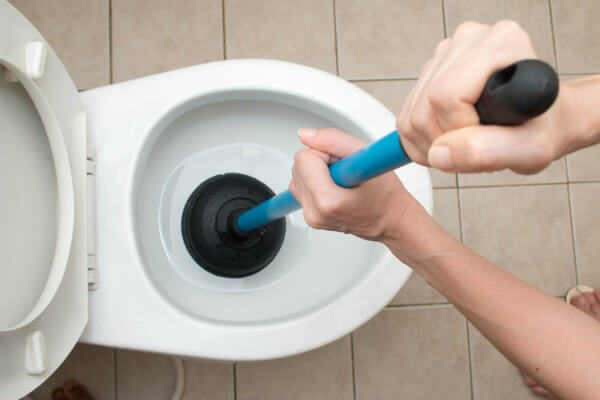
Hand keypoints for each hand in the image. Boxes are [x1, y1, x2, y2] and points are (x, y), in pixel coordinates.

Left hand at [289, 128, 424, 240]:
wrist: (390, 219)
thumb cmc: (385, 194)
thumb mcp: (366, 156)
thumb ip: (333, 140)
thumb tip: (305, 135)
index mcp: (327, 201)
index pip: (305, 157)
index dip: (325, 152)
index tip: (343, 163)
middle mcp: (315, 212)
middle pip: (298, 166)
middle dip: (320, 162)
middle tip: (345, 172)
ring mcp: (311, 217)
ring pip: (297, 176)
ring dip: (317, 172)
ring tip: (341, 180)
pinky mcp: (310, 218)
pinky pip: (301, 188)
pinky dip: (315, 183)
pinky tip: (335, 187)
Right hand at [397, 20, 578, 173]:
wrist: (540, 123)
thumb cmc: (541, 129)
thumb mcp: (529, 150)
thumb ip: (488, 151)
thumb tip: (439, 153)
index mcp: (501, 44)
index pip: (446, 95)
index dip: (458, 129)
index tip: (484, 138)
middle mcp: (470, 40)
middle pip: (424, 105)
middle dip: (443, 140)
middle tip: (474, 148)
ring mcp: (446, 54)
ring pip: (411, 115)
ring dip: (432, 144)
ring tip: (465, 144)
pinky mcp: (431, 71)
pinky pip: (406, 117)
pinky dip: (422, 141)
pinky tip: (450, 140)